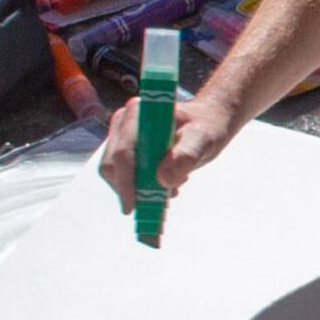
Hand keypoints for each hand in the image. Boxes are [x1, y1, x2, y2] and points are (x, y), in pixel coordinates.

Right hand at [98, 92, 239, 215]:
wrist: (206, 124)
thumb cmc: (205, 127)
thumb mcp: (203, 140)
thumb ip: (186, 156)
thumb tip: (163, 179)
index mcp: (140, 113)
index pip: (124, 153)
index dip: (126, 182)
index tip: (134, 207)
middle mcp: (124, 122)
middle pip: (113, 166)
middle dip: (133, 190)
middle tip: (162, 204)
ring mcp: (120, 136)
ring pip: (114, 175)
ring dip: (138, 190)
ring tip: (171, 188)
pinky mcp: (123, 150)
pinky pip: (121, 177)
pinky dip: (138, 189)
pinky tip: (164, 185)